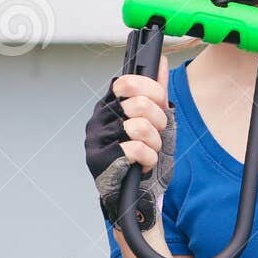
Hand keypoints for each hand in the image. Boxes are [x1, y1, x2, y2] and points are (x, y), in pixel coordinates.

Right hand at [84, 53, 174, 233]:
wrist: (137, 195)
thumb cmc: (144, 156)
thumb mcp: (157, 121)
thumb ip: (156, 92)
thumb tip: (160, 61)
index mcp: (111, 104)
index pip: (127, 81)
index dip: (152, 91)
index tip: (161, 104)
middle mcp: (99, 118)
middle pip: (137, 103)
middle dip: (158, 120)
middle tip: (158, 133)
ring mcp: (96, 138)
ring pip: (138, 126)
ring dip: (154, 143)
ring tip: (151, 151)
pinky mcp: (97, 159)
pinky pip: (134, 149)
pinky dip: (148, 158)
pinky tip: (143, 164)